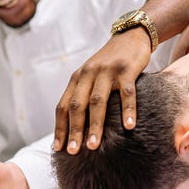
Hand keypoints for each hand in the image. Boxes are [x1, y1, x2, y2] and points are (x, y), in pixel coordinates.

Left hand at [53, 28, 150, 153]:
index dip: (60, 128)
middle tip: (73, 152)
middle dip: (74, 131)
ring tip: (94, 146)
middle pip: (78, 106)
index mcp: (77, 78)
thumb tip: (76, 127)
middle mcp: (88, 74)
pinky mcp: (127, 69)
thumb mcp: (92, 75)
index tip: (58, 149)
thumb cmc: (110, 62)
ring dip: (95, 125)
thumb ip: (84, 94)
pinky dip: (128, 110)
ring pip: (98, 102)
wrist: (130, 36)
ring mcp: (107, 71)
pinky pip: (126, 93)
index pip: (63, 106)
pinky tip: (129, 126)